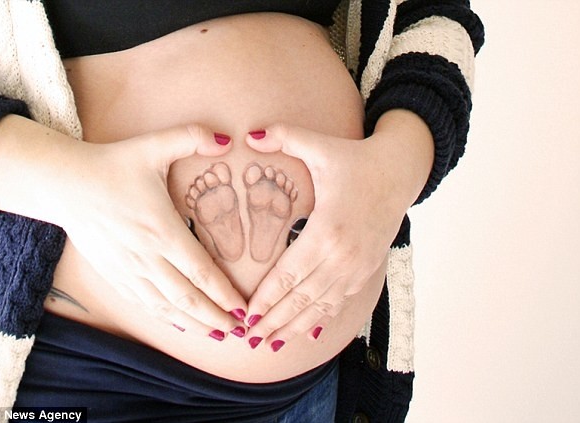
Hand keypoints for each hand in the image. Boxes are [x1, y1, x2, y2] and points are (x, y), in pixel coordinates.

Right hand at [0, 118, 246, 338]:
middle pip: (187, 298)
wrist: (64, 185)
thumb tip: (227, 139)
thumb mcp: (151, 147)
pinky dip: (166, 317)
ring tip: (218, 334)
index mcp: (162, 230)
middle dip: (216, 317)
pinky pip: (143, 304)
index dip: (224, 294)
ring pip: (166, 307)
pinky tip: (181, 324)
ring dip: (194, 324)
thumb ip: (191, 138)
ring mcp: (128, 270)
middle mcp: (147, 257)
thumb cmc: (111, 166)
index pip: (201, 272)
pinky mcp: (114, 275)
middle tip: (240, 330)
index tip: (244, 308)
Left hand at [243, 110, 432, 349]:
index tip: (245, 317)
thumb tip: (248, 134)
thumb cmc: (355, 160)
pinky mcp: (367, 270)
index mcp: (327, 230)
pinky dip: (322, 319)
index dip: (265, 299)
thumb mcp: (320, 146)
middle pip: (302, 299)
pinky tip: (307, 332)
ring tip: (270, 343)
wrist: (400, 172)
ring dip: (294, 326)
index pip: (289, 275)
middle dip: (274, 321)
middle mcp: (343, 256)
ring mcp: (358, 267)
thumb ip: (284, 137)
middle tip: (248, 340)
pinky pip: (341, 302)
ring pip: (321, 307)